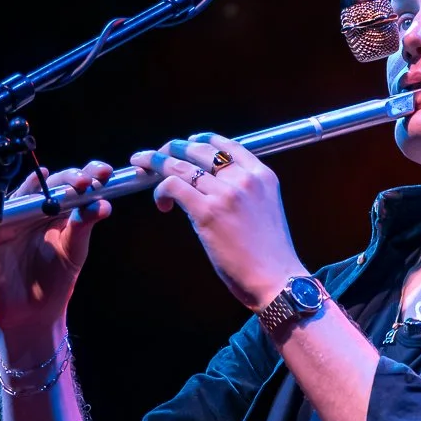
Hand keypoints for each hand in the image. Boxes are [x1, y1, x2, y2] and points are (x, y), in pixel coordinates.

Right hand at [0, 158, 115, 345]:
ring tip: (62, 185)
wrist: (31, 311)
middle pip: (52, 182)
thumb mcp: (74, 250)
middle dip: (70, 177)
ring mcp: (16, 215)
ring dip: (43, 184)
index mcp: (61, 209)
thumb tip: (103, 204)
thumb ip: (84, 226)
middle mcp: (38, 207)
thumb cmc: (55, 279)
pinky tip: (26, 194)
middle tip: (85, 181)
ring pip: (27, 191)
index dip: (90, 173)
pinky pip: (0, 209)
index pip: (75, 183)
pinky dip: (11, 201)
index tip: (105, 173)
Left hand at [135, 134, 302, 313]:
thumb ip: (245, 193)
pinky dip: (161, 191)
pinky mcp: (208, 211)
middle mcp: (244, 179)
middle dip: (173, 148)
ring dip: (156, 163)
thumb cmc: (270, 255)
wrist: (277, 279)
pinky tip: (163, 205)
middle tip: (156, 156)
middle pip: (200, 149)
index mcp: (262, 176)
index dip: (202, 140)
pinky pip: (173, 186)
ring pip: (180, 165)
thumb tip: (212, 187)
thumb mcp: (266, 211)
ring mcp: (225, 193)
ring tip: (143, 168)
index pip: (227, 144)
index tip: (187, 144)